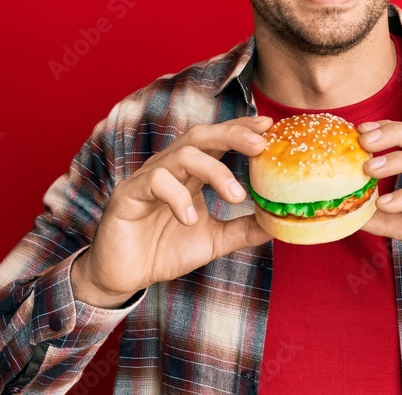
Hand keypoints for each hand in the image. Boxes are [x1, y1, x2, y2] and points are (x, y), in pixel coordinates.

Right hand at [71, 115, 272, 307]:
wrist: (124, 276)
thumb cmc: (165, 250)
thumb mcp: (213, 241)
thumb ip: (242, 230)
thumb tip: (277, 223)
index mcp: (191, 173)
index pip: (218, 140)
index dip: (242, 128)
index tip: (270, 125)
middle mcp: (171, 168)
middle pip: (201, 135)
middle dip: (233, 134)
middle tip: (260, 145)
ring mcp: (148, 178)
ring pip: (183, 155)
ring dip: (214, 171)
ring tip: (236, 197)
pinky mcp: (128, 195)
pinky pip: (155, 181)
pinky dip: (178, 196)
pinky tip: (190, 219)